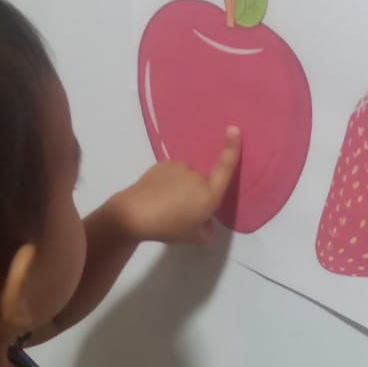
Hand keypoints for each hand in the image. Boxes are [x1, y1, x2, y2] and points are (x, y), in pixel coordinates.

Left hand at [114, 127, 241, 244]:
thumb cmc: (168, 227)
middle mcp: (196, 176)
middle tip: (183, 215)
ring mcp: (177, 167)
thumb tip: (206, 221)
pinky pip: (172, 174)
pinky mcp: (161, 165)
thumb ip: (207, 229)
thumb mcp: (194, 238)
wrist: (134, 214)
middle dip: (197, 195)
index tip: (234, 128)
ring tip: (167, 207)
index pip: (225, 167)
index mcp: (209, 193)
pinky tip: (158, 197)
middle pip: (203, 182)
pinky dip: (169, 183)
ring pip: (187, 177)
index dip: (232, 148)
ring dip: (182, 188)